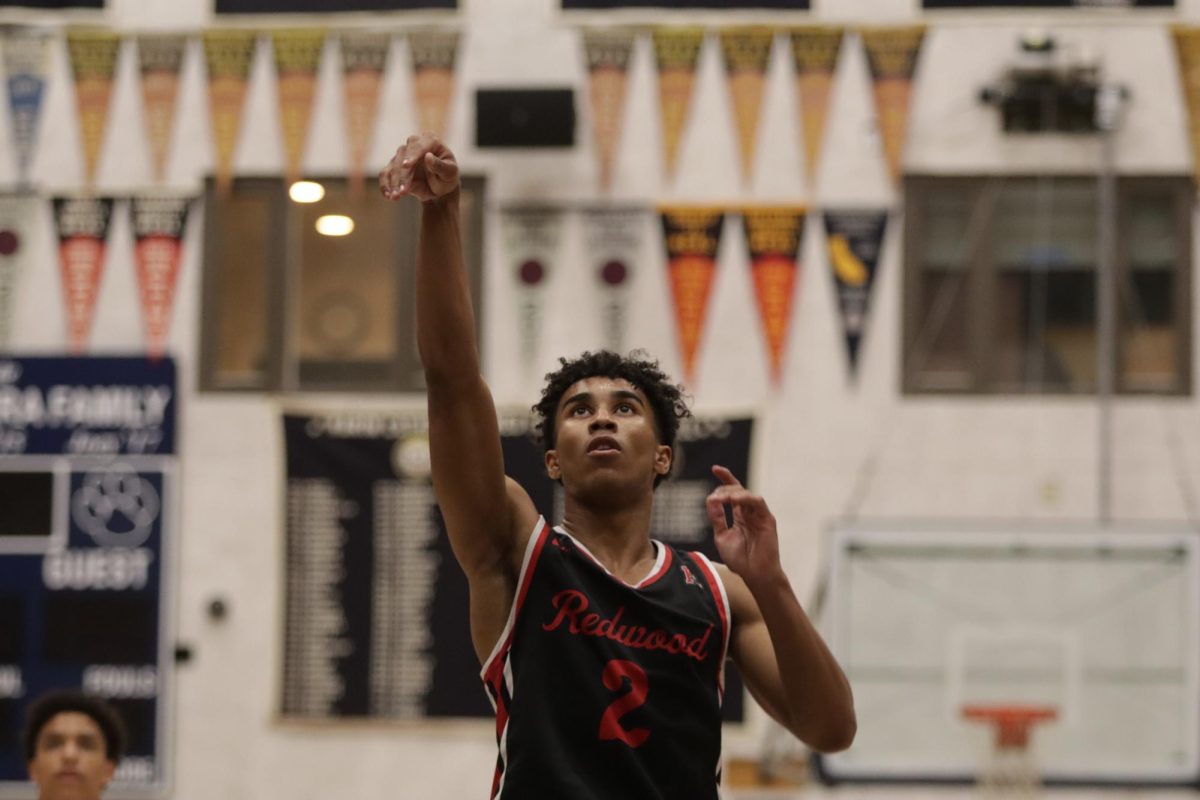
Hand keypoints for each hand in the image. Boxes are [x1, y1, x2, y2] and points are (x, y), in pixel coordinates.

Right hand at [379, 133, 458, 202]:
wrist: (440, 189)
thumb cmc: (447, 177)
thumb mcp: (450, 173)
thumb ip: (440, 165)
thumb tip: (428, 156)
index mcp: (431, 141)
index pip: (419, 145)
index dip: (412, 155)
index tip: (406, 165)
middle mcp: (414, 145)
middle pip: (403, 155)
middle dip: (402, 173)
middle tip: (403, 190)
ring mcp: (403, 155)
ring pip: (393, 166)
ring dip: (394, 182)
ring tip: (396, 196)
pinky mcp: (394, 167)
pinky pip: (385, 175)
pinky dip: (385, 185)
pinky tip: (388, 196)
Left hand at [705, 465, 782, 585]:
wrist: (755, 575)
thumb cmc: (740, 559)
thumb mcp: (722, 536)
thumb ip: (717, 518)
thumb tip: (710, 500)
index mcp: (740, 515)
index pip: (732, 492)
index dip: (725, 478)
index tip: (715, 468)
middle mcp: (750, 512)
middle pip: (738, 489)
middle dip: (724, 489)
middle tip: (714, 498)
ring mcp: (759, 515)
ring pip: (747, 494)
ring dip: (733, 492)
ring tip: (722, 497)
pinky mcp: (767, 519)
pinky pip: (758, 502)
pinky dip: (746, 498)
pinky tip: (735, 499)